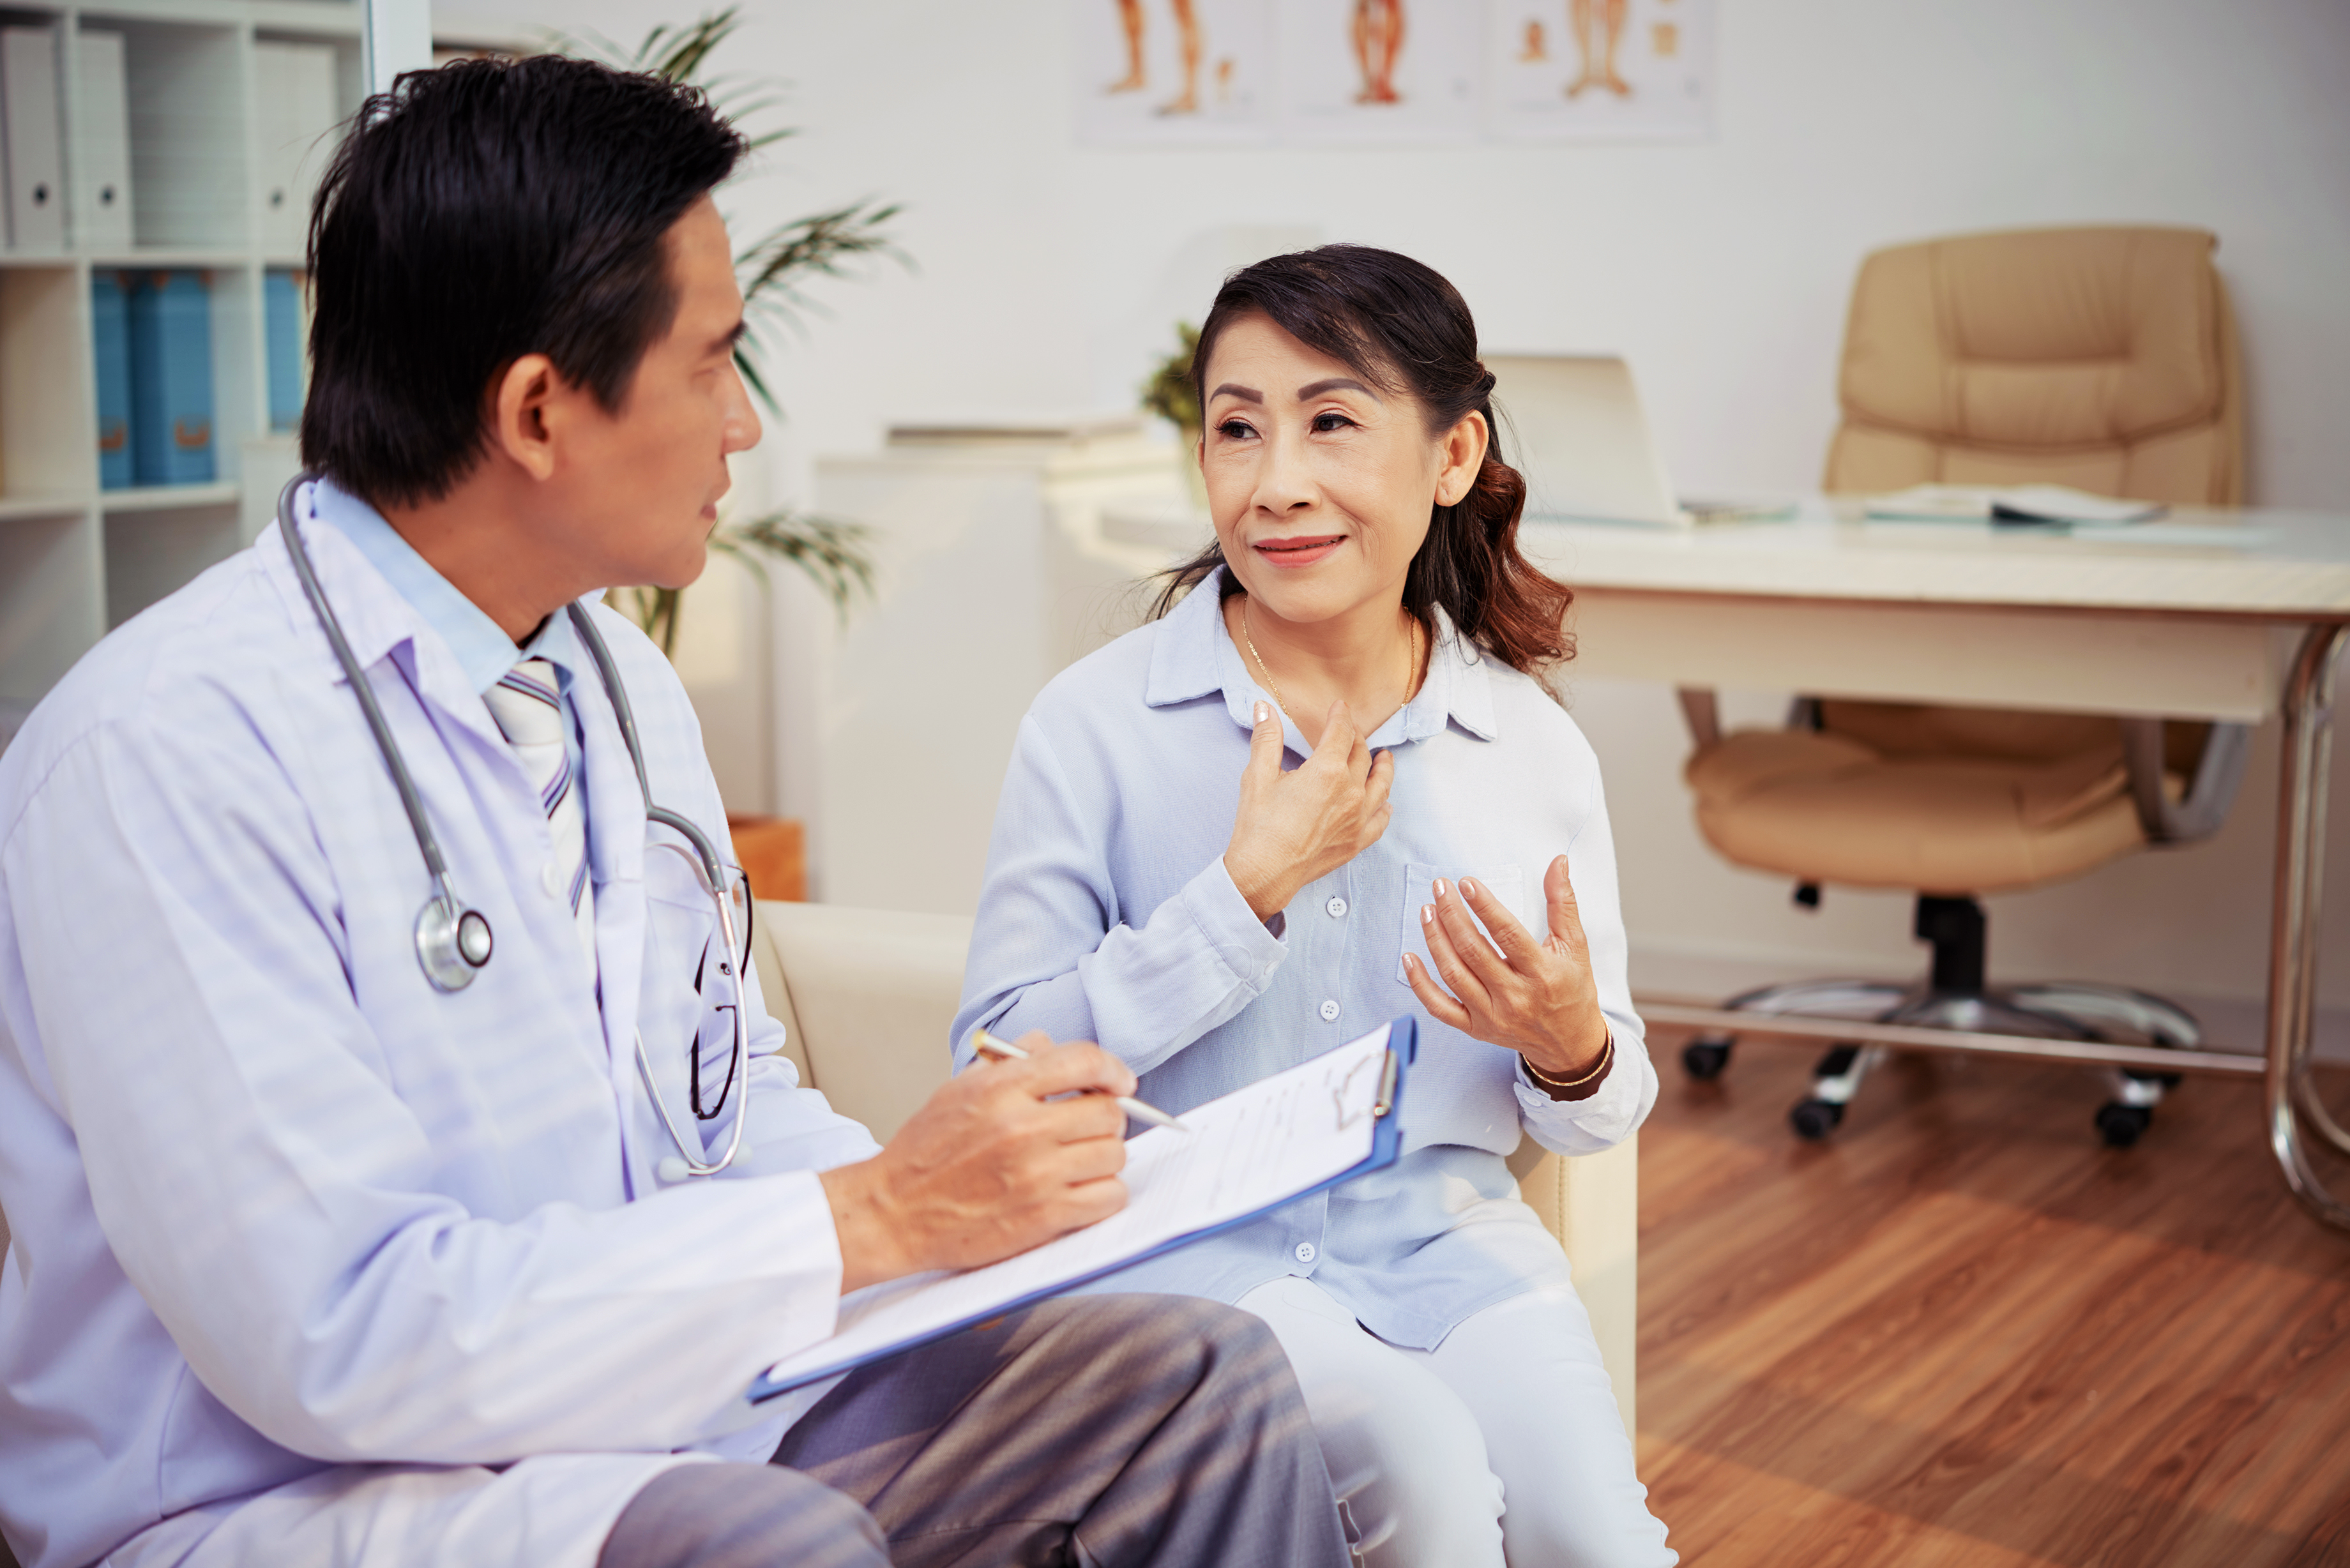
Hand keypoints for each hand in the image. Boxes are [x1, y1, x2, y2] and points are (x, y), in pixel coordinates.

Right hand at [818, 1033, 1131, 1291]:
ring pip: (1114, 1155)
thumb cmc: (924, 1153)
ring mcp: (1036, 1175)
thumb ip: (1008, 1062)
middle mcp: (1021, 1128)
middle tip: (1089, 1128)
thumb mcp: (958, 1089)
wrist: (893, 1213)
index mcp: (1000, 1089)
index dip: (1112, 1069)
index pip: (1083, 1062)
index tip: (1120, 1082)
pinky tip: (1081, 1192)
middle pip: (1107, 1112)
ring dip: (1104, 1158)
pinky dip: (1104, 1195)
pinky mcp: (1043, 1217)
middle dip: (1106, 1118)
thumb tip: (1049, 1045)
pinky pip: (1109, 1197)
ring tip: (1079, 1162)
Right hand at [1223, 700, 1394, 919]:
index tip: (1339, 708)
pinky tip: (1386, 803)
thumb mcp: (1258, 776)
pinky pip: (1381, 820)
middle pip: (1361, 755)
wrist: (1265, 873)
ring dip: (1383, 767)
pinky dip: (1385, 807)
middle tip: (1350, 732)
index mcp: (1327, 771)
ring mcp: (1358, 819)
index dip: (1340, 716)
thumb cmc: (1260, 827)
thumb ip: (1266, 738)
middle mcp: (1350, 792)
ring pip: (1381, 785)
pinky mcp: (1357, 841)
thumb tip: (1264, 708)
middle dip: (1356, 738)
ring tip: (1384, 758)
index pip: (1341, 732)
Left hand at [1401, 855, 1608, 1079]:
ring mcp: (1493, 1015)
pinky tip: (1409, 957)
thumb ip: (1563, 904)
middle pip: (1474, 951)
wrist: (1569, 1043)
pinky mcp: (1476, 1029)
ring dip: (1435, 940)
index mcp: (1542, 972)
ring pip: (1454, 974)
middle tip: (1440, 888)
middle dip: (1452, 915)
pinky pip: (1440, 1008)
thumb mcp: (1575, 946)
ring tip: (1427, 911)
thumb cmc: (1572, 990)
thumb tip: (1557, 862)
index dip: (1484, 906)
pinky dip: (1420, 984)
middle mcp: (1515, 996)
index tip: (1466, 883)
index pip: (1507, 934)